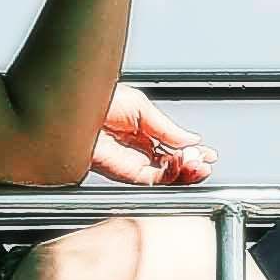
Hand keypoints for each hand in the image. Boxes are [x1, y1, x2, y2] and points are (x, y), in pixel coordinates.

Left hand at [85, 87, 214, 185]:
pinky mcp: (122, 172)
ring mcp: (129, 163)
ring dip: (185, 172)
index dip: (191, 153)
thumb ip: (167, 128)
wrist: (73, 105)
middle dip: (192, 165)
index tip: (207, 153)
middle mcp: (135, 150)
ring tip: (196, 163)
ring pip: (164, 178)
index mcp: (139, 132)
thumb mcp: (141, 107)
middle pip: (171, 167)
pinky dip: (169, 175)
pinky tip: (179, 164)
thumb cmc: (94, 98)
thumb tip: (190, 139)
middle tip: (204, 160)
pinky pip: (151, 181)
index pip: (171, 149)